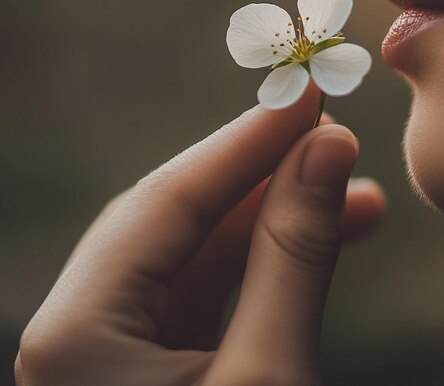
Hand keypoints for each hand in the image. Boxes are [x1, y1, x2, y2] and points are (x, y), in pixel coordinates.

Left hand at [16, 85, 384, 385]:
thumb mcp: (271, 375)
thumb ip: (296, 254)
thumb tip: (328, 150)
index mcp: (78, 329)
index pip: (171, 197)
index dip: (246, 141)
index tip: (306, 97)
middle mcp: (85, 327)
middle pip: (183, 218)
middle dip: (265, 174)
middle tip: (333, 135)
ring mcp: (121, 348)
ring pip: (205, 254)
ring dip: (281, 219)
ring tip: (355, 192)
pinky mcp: (161, 367)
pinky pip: (217, 292)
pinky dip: (273, 263)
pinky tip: (330, 236)